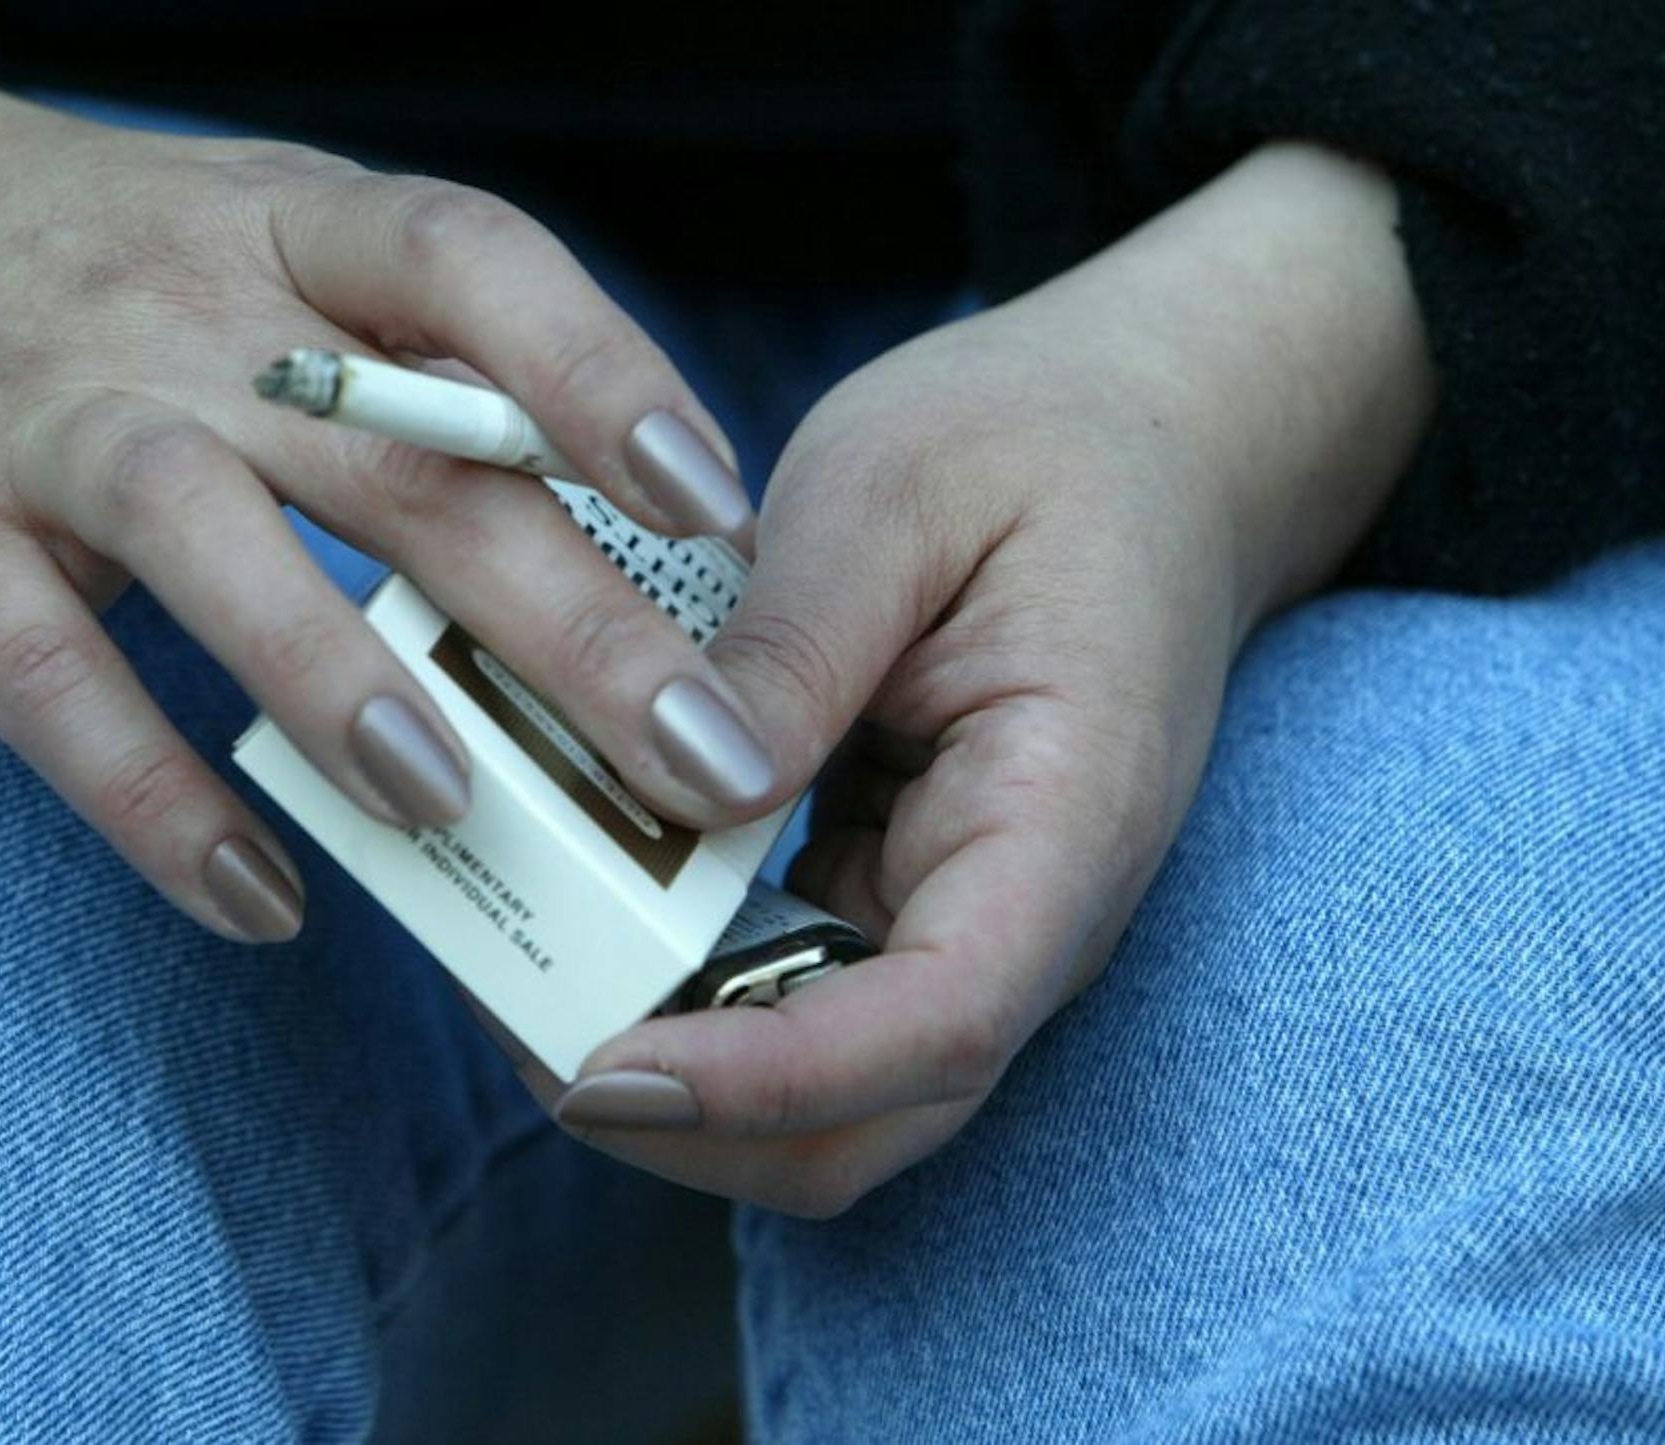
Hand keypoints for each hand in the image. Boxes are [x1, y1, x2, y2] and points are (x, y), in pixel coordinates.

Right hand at [0, 0, 773, 941]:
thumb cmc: (66, 263)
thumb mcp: (241, 255)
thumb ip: (396, 375)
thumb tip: (602, 544)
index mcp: (284, 236)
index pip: (472, 265)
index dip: (607, 378)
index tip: (718, 512)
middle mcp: (177, 314)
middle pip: (400, 458)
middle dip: (569, 615)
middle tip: (698, 757)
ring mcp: (43, 422)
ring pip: (215, 539)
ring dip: (347, 680)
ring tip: (458, 809)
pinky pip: (50, 677)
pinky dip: (153, 798)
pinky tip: (256, 900)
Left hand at [522, 143, 1438, 1214]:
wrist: (1145, 437)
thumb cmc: (1041, 444)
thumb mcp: (899, 491)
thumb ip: (797, 644)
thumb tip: (684, 791)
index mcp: (1068, 815)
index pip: (938, 1022)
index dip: (766, 1079)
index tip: (602, 1069)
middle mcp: (1029, 912)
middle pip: (868, 1116)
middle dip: (690, 1116)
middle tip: (519, 1023)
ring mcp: (964, 918)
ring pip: (822, 1086)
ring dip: (673, 1064)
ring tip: (521, 975)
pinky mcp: (900, 894)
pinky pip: (791, 991)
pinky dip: (685, 985)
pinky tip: (584, 909)